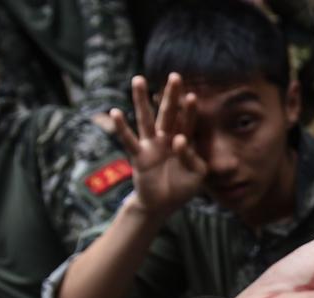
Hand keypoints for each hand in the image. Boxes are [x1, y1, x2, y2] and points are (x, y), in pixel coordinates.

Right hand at [111, 74, 206, 216]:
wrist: (163, 205)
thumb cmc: (182, 188)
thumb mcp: (197, 175)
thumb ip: (193, 158)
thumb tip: (180, 141)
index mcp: (182, 142)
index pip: (187, 123)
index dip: (190, 111)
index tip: (192, 95)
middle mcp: (165, 139)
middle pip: (168, 113)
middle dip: (171, 96)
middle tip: (175, 76)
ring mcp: (151, 146)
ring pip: (146, 119)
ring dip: (141, 100)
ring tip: (138, 79)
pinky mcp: (139, 156)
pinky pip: (129, 140)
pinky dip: (122, 128)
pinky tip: (116, 112)